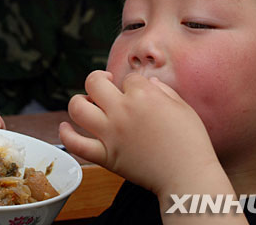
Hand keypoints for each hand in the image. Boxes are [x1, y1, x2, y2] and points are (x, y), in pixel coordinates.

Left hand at [60, 70, 218, 195]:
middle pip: (94, 82)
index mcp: (143, 95)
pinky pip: (76, 144)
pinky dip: (65, 135)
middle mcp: (122, 110)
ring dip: (79, 100)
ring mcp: (110, 133)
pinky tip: (65, 127)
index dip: (133, 83)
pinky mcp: (105, 155)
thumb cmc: (190, 142)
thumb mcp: (183, 107)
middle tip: (106, 84)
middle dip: (99, 78)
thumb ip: (164, 90)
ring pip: (77, 107)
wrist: (186, 175)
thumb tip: (149, 82)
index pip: (128, 78)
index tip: (139, 92)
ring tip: (87, 102)